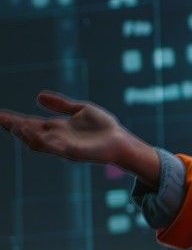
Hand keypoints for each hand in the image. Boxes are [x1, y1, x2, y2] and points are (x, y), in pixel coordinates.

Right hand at [0, 91, 158, 183]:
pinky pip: (55, 148)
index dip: (14, 120)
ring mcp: (63, 147)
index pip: (30, 123)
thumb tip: (38, 96)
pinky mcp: (74, 153)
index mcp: (56, 128)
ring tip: (15, 125)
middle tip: (0, 119)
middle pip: (29, 134)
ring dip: (26, 134)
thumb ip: (60, 104)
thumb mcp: (80, 110)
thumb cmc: (103, 127)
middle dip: (14, 127)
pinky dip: (45, 142)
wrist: (121, 140)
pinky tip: (37, 134)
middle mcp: (56, 139)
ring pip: (38, 143)